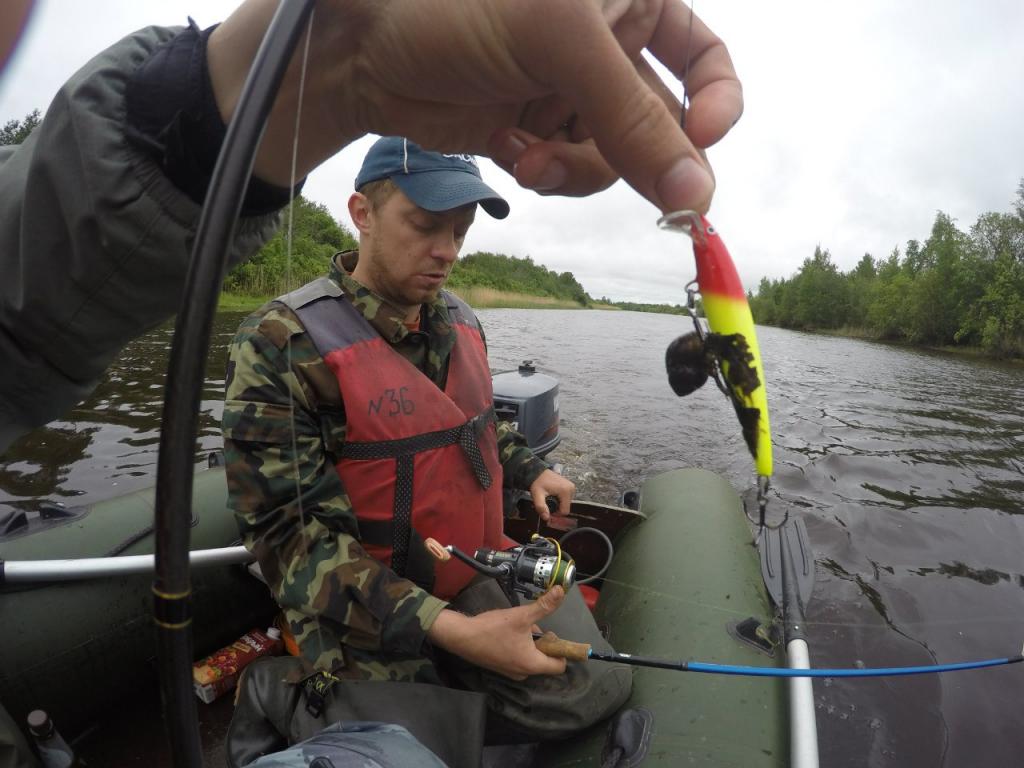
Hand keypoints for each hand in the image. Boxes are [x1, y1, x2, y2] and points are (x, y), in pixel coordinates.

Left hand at [210, 0, 742, 212]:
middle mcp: (605, 46)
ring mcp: (568, 92)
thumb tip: (697, 195)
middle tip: (655, 200)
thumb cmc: (456, 7)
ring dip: (581, 169)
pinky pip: (569, 170)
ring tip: (533, 156)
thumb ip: (632, 118)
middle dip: (644, 157)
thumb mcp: (559, 45)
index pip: (704, 57)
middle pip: (662, 121)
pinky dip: (547, 172)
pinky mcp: (535, 130)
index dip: (716, 102)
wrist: (362, 48)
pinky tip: (509, 150)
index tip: (702, 140)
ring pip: (614, 157)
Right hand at [427, 586, 567, 679]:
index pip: (559, 665)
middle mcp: (523, 673)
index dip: (561, 649)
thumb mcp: (521, 615)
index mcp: (532, 665)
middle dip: (542, 641)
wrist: (461, 636)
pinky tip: (507, 632)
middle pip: (545, 659)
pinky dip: (518, 645)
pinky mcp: (501, 667)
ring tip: (517, 625)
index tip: (552, 633)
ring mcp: (510, 672)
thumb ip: (544, 606)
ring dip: (529, 641)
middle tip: (532, 625)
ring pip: (531, 656)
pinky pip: (518, 657)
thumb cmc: (493, 629)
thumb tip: (561, 591)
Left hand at [529, 468, 574, 520]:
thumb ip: (541, 507)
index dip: (556, 514)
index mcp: (565, 491)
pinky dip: (559, 500)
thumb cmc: (538, 482)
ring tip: (549, 498)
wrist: (538, 472)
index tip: (547, 510)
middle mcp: (571, 489)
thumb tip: (546, 518)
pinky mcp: (570, 486)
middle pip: (566, 507)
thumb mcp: (537, 495)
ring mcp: (571, 487)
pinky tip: (552, 495)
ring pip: (566, 504)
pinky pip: (566, 498)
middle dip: (556, 508)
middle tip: (547, 504)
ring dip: (558, 504)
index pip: (565, 511)